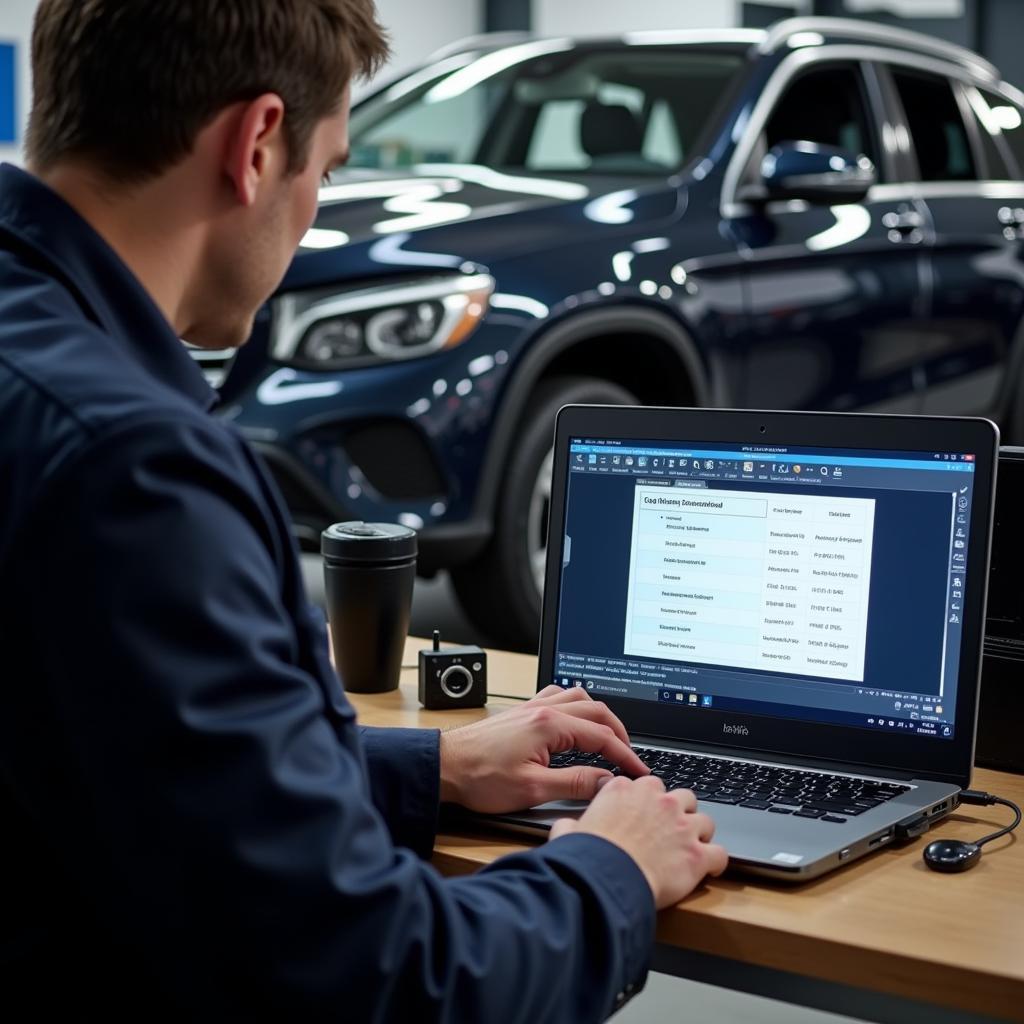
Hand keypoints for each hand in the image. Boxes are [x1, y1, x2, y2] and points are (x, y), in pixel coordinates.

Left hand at [438, 685, 648, 813]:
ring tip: (608, 738)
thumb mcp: (533, 789)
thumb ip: (575, 782)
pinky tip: (573, 721)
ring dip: (598, 715)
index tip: (639, 772)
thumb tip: (606, 781)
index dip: (626, 756)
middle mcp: (542, 709)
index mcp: (549, 725)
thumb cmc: (480, 778)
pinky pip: (557, 697)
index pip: (602, 736)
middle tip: (629, 756)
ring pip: (578, 698)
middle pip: (596, 710)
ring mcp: (530, 708)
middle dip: (619, 732)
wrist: (444, 766)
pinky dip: (574, 707)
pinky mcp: (520, 713)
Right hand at [551, 776, 726, 906]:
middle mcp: (658, 800)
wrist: (606, 878)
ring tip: (692, 847)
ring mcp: (681, 826)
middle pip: (681, 796)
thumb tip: (564, 827)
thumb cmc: (587, 856)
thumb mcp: (569, 832)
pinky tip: (712, 869)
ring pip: (705, 820)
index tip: (644, 813)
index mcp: (626, 790)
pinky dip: (717, 862)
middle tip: (670, 829)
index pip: (646, 785)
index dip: (646, 801)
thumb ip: (570, 824)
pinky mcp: (697, 854)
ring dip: (700, 833)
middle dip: (679, 811)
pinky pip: (720, 853)